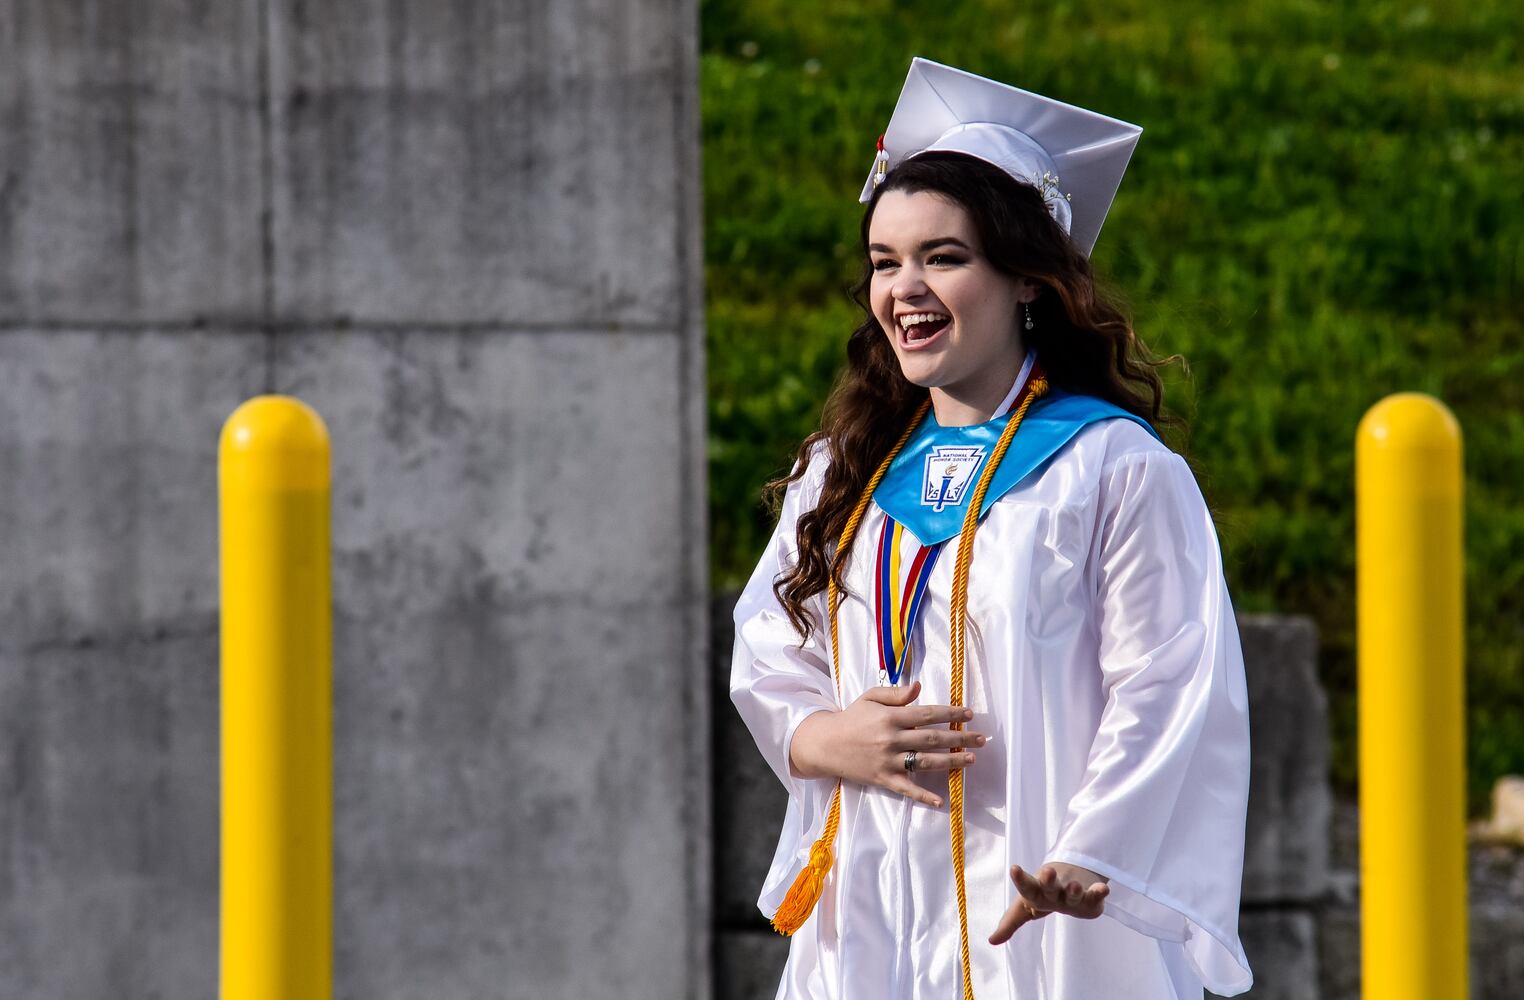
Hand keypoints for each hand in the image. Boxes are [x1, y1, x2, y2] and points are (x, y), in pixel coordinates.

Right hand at [788, 680, 986, 807]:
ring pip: (925, 761)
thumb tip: (919, 687)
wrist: (825, 744)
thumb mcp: (870, 698)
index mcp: (890, 717)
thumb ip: (895, 694)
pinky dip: (923, 796)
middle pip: (932, 738)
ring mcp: (888, 761)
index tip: (970, 714)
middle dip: (960, 738)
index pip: (927, 714)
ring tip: (971, 760)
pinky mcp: (883, 779)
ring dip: (951, 761)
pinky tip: (941, 800)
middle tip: (982, 739)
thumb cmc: (851, 718)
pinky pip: (906, 789)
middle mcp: (891, 738)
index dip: (951, 713)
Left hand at [988, 862, 1109, 943]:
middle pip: (1050, 886)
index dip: (1020, 879)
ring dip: (1074, 890)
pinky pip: (1095, 894)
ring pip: (1073, 891)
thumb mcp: (1025, 908)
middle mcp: (1055, 890)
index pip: (1026, 886)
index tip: (1014, 868)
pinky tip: (1103, 889)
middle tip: (1047, 871)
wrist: (1071, 878)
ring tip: (1074, 887)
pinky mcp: (1091, 898)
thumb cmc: (1043, 895)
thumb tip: (991, 940)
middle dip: (1048, 880)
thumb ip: (1010, 923)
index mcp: (1036, 893)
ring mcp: (1073, 892)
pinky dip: (1099, 892)